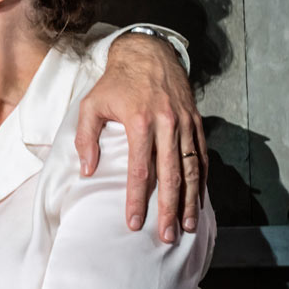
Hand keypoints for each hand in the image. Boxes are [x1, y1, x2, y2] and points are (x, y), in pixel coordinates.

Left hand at [77, 33, 206, 241]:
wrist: (149, 53)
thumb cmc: (116, 82)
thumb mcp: (91, 104)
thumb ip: (86, 138)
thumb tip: (87, 171)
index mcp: (139, 122)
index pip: (140, 170)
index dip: (137, 199)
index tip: (133, 222)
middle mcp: (167, 124)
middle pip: (171, 175)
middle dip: (169, 209)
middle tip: (167, 235)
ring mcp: (186, 123)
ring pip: (191, 169)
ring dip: (190, 200)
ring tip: (187, 226)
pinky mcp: (197, 121)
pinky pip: (202, 156)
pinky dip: (202, 180)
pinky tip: (199, 199)